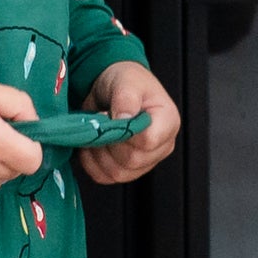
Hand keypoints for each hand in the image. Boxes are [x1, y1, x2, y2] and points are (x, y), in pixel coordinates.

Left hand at [79, 60, 179, 184]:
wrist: (114, 89)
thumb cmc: (126, 81)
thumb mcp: (127, 80)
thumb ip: (126, 97)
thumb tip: (123, 118)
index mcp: (167, 122)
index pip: (148, 140)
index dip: (125, 133)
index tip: (112, 116)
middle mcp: (160, 146)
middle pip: (132, 160)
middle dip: (108, 141)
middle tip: (100, 120)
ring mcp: (144, 162)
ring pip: (118, 173)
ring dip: (97, 153)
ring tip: (95, 131)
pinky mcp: (126, 170)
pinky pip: (105, 177)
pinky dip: (91, 163)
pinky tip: (91, 144)